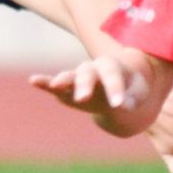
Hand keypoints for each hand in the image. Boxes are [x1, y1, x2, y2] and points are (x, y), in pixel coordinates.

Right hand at [28, 55, 146, 117]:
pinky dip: (44, 83)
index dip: (115, 88)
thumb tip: (123, 105)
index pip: (113, 75)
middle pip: (88, 73)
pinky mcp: (67, 89)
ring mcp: (79, 77)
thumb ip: (134, 98)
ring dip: (63, 81)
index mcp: (113, 67)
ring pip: (70, 76)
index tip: (119, 105)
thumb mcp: (139, 92)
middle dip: (84, 84)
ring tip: (55, 85)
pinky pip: (54, 85)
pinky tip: (33, 81)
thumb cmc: (131, 87)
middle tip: (83, 97)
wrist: (118, 83)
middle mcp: (94, 68)